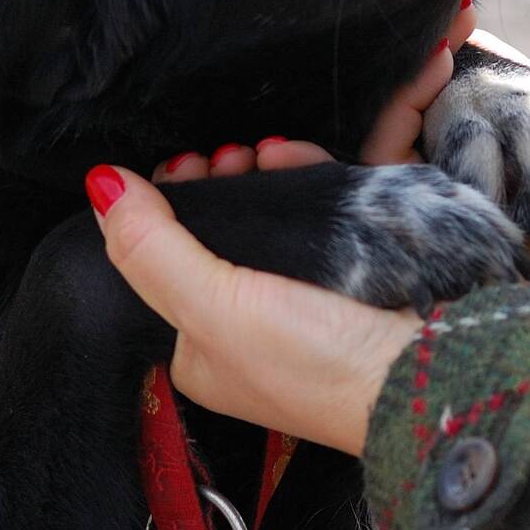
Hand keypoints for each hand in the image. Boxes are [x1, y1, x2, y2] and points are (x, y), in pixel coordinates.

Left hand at [93, 0, 481, 453]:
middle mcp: (248, 331)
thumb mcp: (212, 308)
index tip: (184, 165)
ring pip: (269, 223)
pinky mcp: (356, 280)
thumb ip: (151, 248)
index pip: (164, 265)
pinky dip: (309, 181)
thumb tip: (100, 184)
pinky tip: (305, 159)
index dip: (165, 209)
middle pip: (218, 239)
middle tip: (226, 153)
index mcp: (203, 351)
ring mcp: (305, 305)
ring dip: (261, 176)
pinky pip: (321, 218)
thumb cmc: (316, 365)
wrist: (430, 380)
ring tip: (263, 149)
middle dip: (218, 186)